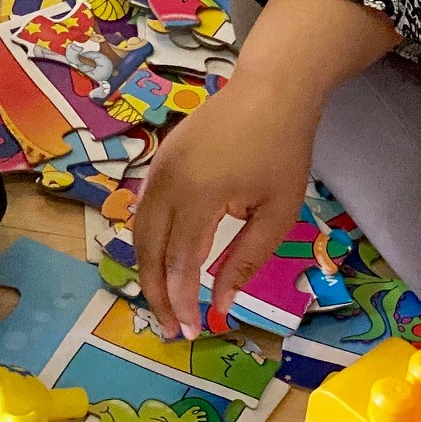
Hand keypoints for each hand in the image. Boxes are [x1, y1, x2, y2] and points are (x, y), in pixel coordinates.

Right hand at [132, 70, 317, 337]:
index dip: (182, 301)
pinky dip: (149, 243)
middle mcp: (166, 182)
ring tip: (165, 302)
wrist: (270, 90)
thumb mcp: (276, 212)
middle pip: (148, 251)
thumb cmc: (282, 150)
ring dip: (148, 270)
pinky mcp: (159, 162)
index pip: (179, 262)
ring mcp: (158, 169)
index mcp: (197, 194)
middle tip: (173, 328)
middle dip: (157, 294)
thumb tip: (221, 303)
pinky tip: (164, 263)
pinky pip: (143, 212)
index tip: (194, 331)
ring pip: (138, 232)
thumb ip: (245, 260)